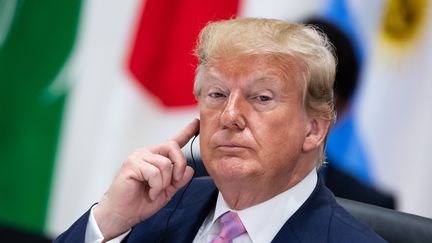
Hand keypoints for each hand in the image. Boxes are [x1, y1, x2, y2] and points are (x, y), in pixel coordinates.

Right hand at [93, 119, 199, 239]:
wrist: (122, 215)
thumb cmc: (140, 203)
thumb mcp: (166, 192)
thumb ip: (178, 181)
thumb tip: (190, 169)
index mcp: (156, 158)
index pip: (173, 142)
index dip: (186, 131)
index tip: (196, 122)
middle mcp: (147, 153)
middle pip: (172, 147)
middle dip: (179, 165)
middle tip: (175, 180)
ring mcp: (138, 157)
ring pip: (165, 164)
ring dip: (164, 183)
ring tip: (154, 191)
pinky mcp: (132, 164)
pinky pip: (155, 172)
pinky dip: (156, 186)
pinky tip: (149, 192)